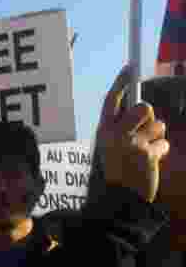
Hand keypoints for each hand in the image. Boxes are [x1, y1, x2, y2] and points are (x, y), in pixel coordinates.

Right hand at [97, 65, 169, 201]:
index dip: (121, 82)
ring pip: (159, 125)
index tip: (130, 67)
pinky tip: (149, 164)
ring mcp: (131, 142)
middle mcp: (115, 132)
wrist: (117, 199)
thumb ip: (122, 128)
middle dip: (149, 118)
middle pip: (144, 107)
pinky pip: (163, 143)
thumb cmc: (115, 172)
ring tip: (144, 153)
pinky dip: (160, 153)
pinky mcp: (147, 152)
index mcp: (103, 129)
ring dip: (156, 138)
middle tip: (143, 132)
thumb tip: (144, 110)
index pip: (112, 99)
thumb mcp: (109, 147)